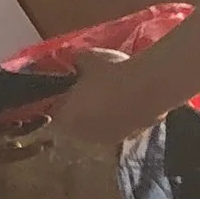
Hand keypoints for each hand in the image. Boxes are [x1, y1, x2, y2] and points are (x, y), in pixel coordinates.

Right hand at [0, 121, 44, 183]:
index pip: (13, 154)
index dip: (29, 151)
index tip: (45, 148)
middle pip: (16, 143)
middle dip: (32, 133)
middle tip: (51, 127)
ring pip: (8, 136)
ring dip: (23, 128)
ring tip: (41, 119)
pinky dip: (7, 128)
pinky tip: (17, 123)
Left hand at [37, 45, 155, 152]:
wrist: (147, 88)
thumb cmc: (110, 73)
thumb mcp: (88, 58)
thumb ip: (76, 62)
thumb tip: (76, 61)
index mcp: (64, 118)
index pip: (52, 111)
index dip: (60, 97)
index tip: (70, 86)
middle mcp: (81, 135)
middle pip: (73, 121)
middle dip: (79, 107)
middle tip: (91, 88)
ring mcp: (104, 139)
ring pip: (94, 126)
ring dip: (98, 115)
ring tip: (111, 94)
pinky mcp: (125, 139)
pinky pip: (114, 128)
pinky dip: (117, 118)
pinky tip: (126, 102)